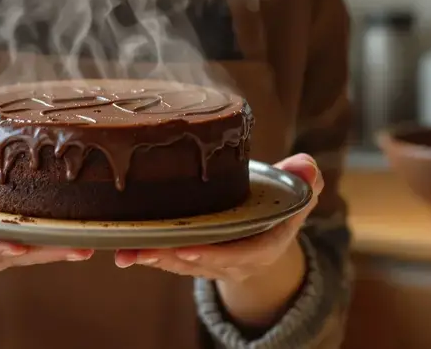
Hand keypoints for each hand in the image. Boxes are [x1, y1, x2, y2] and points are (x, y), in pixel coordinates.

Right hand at [0, 155, 93, 284]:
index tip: (17, 246)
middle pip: (7, 258)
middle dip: (40, 253)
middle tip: (75, 245)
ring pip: (27, 257)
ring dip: (57, 252)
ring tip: (89, 244)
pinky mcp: (6, 251)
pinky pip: (33, 250)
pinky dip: (57, 246)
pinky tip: (86, 238)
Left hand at [113, 154, 323, 325]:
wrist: (267, 237)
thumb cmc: (277, 209)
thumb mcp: (295, 197)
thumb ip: (303, 182)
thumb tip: (306, 165)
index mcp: (262, 246)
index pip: (240, 254)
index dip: (214, 254)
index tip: (188, 248)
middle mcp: (235, 261)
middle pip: (202, 263)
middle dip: (173, 258)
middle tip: (145, 250)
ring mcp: (213, 262)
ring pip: (181, 264)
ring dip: (154, 258)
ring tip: (128, 251)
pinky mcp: (192, 258)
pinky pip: (170, 259)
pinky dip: (148, 255)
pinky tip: (124, 250)